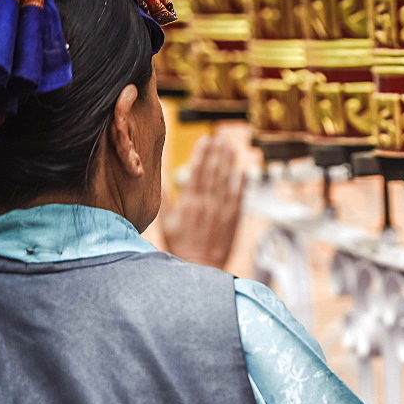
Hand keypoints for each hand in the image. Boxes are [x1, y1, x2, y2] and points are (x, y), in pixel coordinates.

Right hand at [161, 133, 246, 269]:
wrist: (199, 266)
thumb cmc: (180, 245)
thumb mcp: (165, 222)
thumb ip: (165, 199)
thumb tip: (159, 179)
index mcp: (188, 203)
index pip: (196, 172)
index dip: (202, 154)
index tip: (205, 140)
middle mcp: (206, 204)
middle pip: (213, 172)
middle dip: (216, 152)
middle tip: (219, 137)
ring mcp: (222, 211)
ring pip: (226, 181)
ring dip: (229, 162)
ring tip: (230, 147)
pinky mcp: (233, 219)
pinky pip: (239, 197)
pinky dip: (242, 182)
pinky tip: (243, 170)